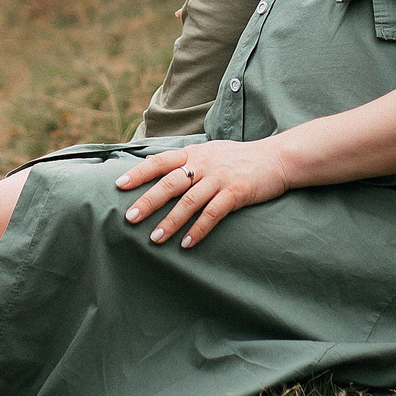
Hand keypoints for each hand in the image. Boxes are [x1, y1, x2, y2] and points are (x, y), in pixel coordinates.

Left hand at [115, 140, 289, 248]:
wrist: (276, 158)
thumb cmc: (239, 158)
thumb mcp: (210, 151)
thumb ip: (187, 160)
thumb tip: (157, 167)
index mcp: (194, 153)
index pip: (160, 161)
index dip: (139, 173)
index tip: (119, 185)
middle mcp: (203, 164)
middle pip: (169, 183)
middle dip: (148, 201)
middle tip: (129, 218)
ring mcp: (220, 178)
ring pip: (189, 202)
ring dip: (170, 221)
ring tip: (155, 238)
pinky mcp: (236, 193)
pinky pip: (213, 214)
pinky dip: (199, 229)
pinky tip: (187, 243)